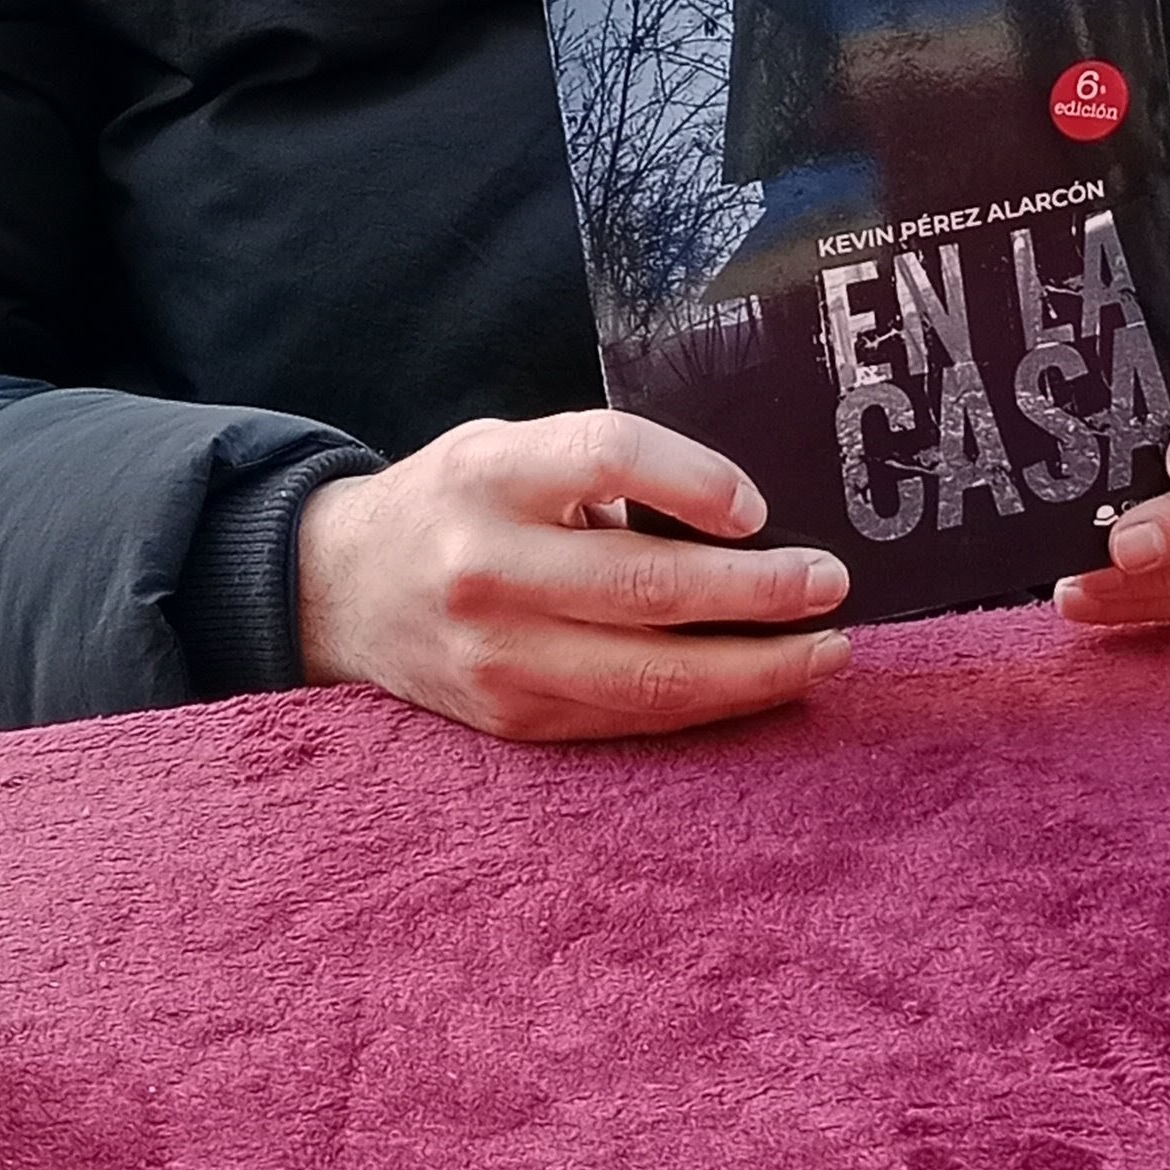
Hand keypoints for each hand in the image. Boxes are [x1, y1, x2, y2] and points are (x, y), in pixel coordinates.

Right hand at [296, 412, 848, 742]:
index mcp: (490, 475)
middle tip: (830, 582)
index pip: (606, 457)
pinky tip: (761, 683)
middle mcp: (487, 567)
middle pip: (647, 585)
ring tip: (824, 649)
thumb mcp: (507, 450)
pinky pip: (632, 718)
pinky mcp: (515, 719)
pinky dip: (709, 704)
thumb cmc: (455, 505)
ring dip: (756, 668)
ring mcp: (500, 656)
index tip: (756, 506)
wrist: (340, 590)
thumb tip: (739, 512)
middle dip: (758, 591)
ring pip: (651, 676)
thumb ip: (599, 466)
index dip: (694, 479)